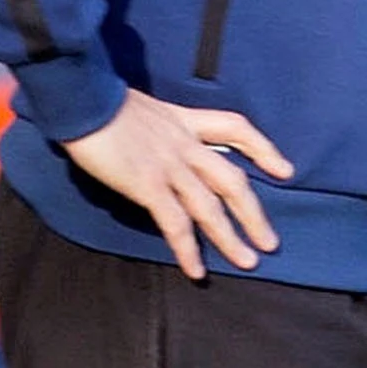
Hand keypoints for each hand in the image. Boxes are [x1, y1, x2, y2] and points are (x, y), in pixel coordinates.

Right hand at [62, 89, 294, 280]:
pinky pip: (175, 222)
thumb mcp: (146, 109)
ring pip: (210, 206)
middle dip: (254, 213)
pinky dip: (188, 249)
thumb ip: (162, 129)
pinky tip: (196, 270)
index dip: (263, 150)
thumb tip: (163, 148)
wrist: (82, 97)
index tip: (284, 170)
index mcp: (185, 121)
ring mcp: (168, 164)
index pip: (236, 129)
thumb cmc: (102, 102)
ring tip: (248, 261)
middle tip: (271, 242)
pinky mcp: (147, 183)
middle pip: (232, 179)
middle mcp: (184, 143)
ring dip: (230, 237)